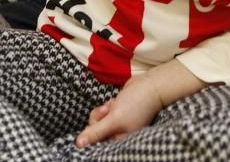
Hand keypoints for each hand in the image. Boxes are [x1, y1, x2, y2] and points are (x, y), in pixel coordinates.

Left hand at [76, 60, 206, 147]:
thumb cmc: (136, 104)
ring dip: (102, 112)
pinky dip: (107, 106)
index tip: (96, 125)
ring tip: (114, 105)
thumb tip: (79, 144)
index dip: (93, 135)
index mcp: (120, 141)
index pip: (98, 144)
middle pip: (96, 132)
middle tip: (106, 112)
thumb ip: (96, 132)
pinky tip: (116, 101)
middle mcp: (119, 134)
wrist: (150, 85)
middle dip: (98, 119)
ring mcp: (118, 123)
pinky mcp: (118, 113)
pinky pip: (104, 113)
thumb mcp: (114, 119)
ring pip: (98, 121)